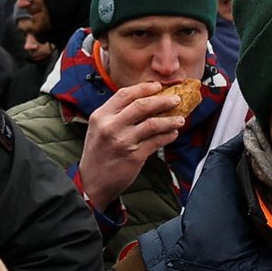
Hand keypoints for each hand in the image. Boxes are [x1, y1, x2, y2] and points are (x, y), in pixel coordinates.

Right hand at [76, 83, 184, 210]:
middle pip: (141, 106)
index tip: (158, 87)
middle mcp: (111, 126)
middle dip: (163, 101)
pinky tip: (172, 134)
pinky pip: (156, 142)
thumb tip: (143, 102)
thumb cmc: (97, 154)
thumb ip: (115, 115)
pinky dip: (167, 136)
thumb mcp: (98, 129)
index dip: (144, 88)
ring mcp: (123, 141)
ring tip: (180, 119)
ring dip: (170, 120)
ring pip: (153, 124)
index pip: (125, 94)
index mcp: (100, 116)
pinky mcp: (134, 156)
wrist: (91, 183)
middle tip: (176, 100)